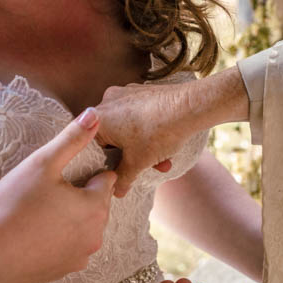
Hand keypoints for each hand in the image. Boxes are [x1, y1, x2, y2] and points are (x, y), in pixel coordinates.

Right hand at [0, 108, 115, 282]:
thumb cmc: (13, 205)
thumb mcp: (42, 163)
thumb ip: (72, 138)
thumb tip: (94, 114)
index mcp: (95, 206)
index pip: (106, 180)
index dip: (87, 173)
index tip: (64, 174)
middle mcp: (95, 235)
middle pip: (97, 205)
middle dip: (81, 196)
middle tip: (48, 191)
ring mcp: (80, 257)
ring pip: (85, 228)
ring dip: (72, 218)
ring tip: (41, 211)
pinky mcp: (64, 272)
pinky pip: (70, 248)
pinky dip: (60, 240)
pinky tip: (36, 234)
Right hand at [95, 82, 196, 196]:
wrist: (189, 106)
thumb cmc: (158, 132)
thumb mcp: (138, 162)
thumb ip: (123, 178)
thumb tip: (116, 191)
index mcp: (98, 118)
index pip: (93, 146)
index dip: (106, 162)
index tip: (119, 173)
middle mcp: (108, 101)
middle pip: (113, 137)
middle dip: (132, 156)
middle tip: (145, 168)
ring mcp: (126, 93)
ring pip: (128, 127)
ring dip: (144, 147)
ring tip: (163, 162)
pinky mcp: (142, 91)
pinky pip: (139, 115)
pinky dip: (149, 131)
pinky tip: (166, 144)